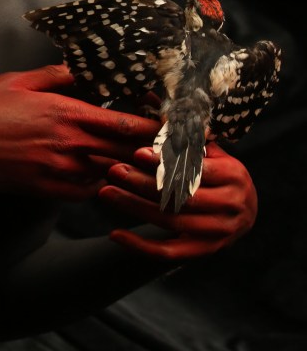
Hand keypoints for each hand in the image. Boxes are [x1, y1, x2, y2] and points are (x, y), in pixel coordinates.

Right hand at [0, 64, 157, 199]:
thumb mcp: (19, 80)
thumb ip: (57, 75)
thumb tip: (82, 69)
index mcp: (67, 114)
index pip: (127, 124)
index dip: (154, 127)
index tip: (168, 124)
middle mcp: (70, 145)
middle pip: (127, 153)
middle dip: (150, 151)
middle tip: (166, 147)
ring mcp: (59, 172)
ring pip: (111, 174)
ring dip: (127, 169)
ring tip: (143, 163)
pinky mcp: (47, 191)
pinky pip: (87, 191)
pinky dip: (100, 183)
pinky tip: (101, 174)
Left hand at [99, 141, 256, 259]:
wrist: (244, 212)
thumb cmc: (220, 171)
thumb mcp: (210, 148)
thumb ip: (182, 129)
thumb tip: (147, 97)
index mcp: (234, 175)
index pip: (197, 169)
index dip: (167, 162)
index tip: (138, 152)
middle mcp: (231, 207)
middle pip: (182, 198)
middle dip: (144, 184)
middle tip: (113, 170)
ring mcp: (218, 233)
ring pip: (171, 223)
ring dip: (136, 208)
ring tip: (106, 192)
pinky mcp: (202, 252)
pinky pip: (168, 253)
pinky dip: (140, 245)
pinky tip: (115, 234)